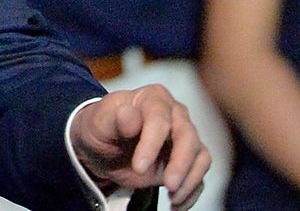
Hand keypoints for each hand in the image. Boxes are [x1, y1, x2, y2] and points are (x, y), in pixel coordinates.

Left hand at [70, 84, 210, 209]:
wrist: (103, 148)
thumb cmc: (101, 128)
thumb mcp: (99, 123)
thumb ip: (114, 119)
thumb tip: (129, 113)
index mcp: (152, 98)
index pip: (160, 118)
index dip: (152, 143)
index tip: (139, 167)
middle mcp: (174, 114)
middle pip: (188, 136)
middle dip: (180, 164)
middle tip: (169, 186)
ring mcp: (184, 136)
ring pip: (200, 155)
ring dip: (190, 179)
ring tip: (173, 198)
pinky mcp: (187, 158)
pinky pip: (199, 174)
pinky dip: (191, 191)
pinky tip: (176, 205)